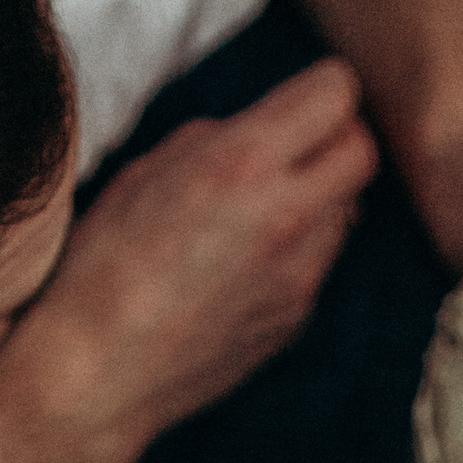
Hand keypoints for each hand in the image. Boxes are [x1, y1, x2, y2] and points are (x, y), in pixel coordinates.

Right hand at [8, 58, 377, 462]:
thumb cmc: (104, 265)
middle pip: (361, 152)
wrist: (100, 372)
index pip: (336, 95)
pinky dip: (299, 250)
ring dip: (317, 198)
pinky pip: (320, 263)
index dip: (320, 90)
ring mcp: (300, 275)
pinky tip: (246, 263)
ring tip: (258, 210)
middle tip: (293, 148)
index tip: (296, 101)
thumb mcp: (149, 170)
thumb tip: (258, 132)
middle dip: (334, 140)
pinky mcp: (297, 318)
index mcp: (244, 163)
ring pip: (346, 211)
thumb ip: (217, 139)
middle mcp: (287, 217)